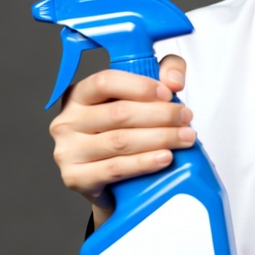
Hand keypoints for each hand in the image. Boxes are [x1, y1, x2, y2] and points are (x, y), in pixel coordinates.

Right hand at [49, 56, 193, 226]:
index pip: (105, 81)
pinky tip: (165, 158)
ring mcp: (68, 151)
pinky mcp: (75, 178)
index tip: (168, 93)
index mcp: (79, 94)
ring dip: (160, 138)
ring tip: (186, 138)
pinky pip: (115, 168)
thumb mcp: (143, 96)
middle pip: (119, 113)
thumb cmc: (126, 130)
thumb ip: (162, 73)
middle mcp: (68, 121)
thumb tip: (174, 80)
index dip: (140, 86)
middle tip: (186, 118)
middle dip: (161, 115)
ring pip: (120, 141)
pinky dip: (144, 162)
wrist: (113, 181)